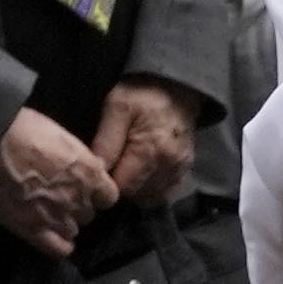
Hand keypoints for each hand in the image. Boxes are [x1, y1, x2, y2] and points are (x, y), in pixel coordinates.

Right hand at [0, 102, 116, 256]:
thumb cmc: (24, 130)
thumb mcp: (64, 136)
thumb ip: (83, 159)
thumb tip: (94, 169)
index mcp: (89, 174)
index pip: (109, 197)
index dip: (97, 193)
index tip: (86, 188)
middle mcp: (78, 199)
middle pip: (88, 214)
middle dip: (77, 206)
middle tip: (57, 195)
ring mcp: (56, 217)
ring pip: (73, 230)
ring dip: (64, 223)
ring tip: (47, 211)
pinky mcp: (32, 230)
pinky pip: (58, 250)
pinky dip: (58, 245)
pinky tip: (49, 234)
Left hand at [91, 80, 201, 210]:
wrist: (178, 85)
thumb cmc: (143, 92)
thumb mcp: (117, 107)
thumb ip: (106, 141)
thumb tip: (97, 170)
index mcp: (151, 150)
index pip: (123, 187)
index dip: (108, 183)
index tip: (101, 171)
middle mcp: (169, 165)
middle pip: (137, 196)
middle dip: (121, 186)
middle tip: (112, 167)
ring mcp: (180, 169)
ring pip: (152, 198)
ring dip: (136, 190)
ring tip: (126, 170)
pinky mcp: (185, 169)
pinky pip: (166, 193)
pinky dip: (152, 190)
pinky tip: (143, 175)